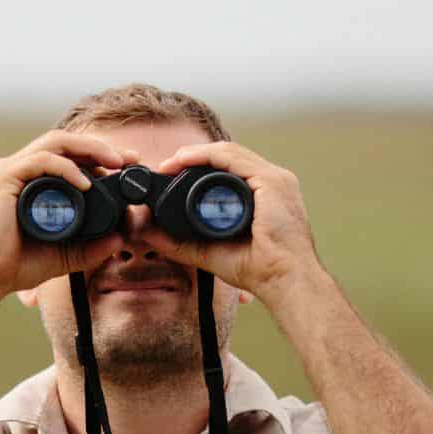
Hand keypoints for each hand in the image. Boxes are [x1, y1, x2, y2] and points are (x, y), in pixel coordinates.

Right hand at [0, 130, 139, 297]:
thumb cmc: (15, 264)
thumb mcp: (65, 253)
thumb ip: (92, 246)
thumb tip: (120, 237)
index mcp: (32, 180)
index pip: (70, 155)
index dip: (100, 155)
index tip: (127, 166)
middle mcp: (20, 169)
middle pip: (66, 142)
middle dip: (101, 147)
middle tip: (129, 159)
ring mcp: (10, 170)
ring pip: (56, 142)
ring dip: (90, 148)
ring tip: (115, 162)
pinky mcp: (4, 178)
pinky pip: (42, 161)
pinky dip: (67, 168)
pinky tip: (87, 182)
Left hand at [150, 141, 321, 304]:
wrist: (284, 280)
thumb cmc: (260, 269)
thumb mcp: (211, 250)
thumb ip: (180, 242)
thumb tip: (148, 232)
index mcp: (264, 195)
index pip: (229, 170)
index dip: (198, 168)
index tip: (170, 176)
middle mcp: (272, 182)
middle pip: (227, 158)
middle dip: (194, 158)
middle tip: (165, 167)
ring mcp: (274, 179)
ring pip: (228, 153)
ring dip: (195, 154)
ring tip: (170, 163)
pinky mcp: (272, 181)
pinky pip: (233, 158)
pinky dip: (206, 155)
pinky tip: (185, 160)